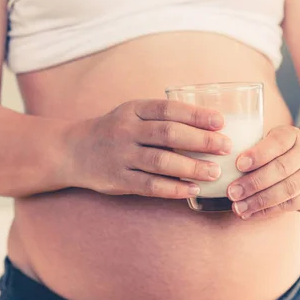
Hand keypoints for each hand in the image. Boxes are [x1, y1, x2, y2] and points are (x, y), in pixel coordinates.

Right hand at [64, 100, 231, 197]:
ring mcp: (121, 156)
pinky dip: (173, 189)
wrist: (73, 151)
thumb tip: (209, 125)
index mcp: (134, 110)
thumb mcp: (133, 114)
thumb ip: (163, 117)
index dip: (196, 115)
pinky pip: (149, 185)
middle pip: (168, 134)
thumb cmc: (116, 130)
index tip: (220, 121)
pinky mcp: (118, 180)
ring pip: (161, 162)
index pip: (168, 109)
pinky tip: (193, 190)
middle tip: (226, 147)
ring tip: (215, 172)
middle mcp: (126, 131)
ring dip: (191, 167)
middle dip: (200, 141)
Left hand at [227, 126, 299, 219]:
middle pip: (282, 168)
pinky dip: (267, 211)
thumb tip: (218, 164)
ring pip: (288, 189)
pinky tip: (250, 213)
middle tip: (232, 192)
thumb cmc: (274, 154)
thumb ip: (247, 148)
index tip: (239, 164)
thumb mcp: (265, 143)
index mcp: (292, 135)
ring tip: (238, 207)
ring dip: (260, 200)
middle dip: (254, 182)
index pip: (278, 141)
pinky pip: (290, 205)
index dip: (259, 154)